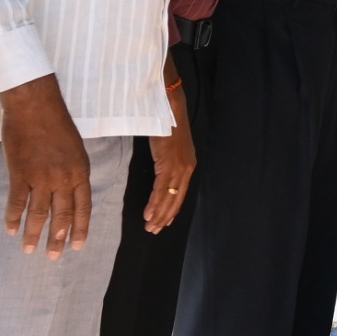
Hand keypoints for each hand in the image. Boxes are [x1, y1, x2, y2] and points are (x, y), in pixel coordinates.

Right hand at [0, 77, 93, 256]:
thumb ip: (74, 172)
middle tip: (52, 257)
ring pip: (38, 213)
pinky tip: (10, 229)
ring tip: (29, 249)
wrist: (35, 106)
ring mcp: (41, 177)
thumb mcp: (75, 148)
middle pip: (62, 215)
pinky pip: (16, 202)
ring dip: (34, 234)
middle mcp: (63, 178)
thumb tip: (71, 192)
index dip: (80, 228)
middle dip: (57, 239)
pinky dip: (12, 217)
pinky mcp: (19, 173)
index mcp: (80, 172)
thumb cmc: (56, 123)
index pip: (83, 207)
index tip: (77, 246)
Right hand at [145, 63, 194, 233]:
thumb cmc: (167, 122)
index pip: (180, 194)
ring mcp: (179, 167)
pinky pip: (161, 189)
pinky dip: (154, 203)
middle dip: (164, 216)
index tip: (164, 222)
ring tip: (149, 227)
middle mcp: (187, 168)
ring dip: (158, 214)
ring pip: (168, 198)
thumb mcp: (169, 145)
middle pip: (176, 199)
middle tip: (154, 231)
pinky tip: (148, 214)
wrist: (170, 105)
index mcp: (188, 165)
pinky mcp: (169, 163)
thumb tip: (161, 171)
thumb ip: (167, 160)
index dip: (172, 209)